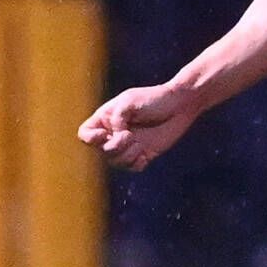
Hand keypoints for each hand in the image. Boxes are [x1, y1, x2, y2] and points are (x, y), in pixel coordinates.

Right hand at [78, 82, 202, 171]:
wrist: (180, 105)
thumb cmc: (154, 99)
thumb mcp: (128, 102)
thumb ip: (115, 119)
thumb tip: (114, 137)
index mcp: (106, 119)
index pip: (85, 134)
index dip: (90, 139)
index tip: (105, 134)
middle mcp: (115, 134)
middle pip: (101, 151)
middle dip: (114, 147)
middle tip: (130, 135)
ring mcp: (129, 145)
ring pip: (116, 162)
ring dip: (127, 155)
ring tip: (139, 144)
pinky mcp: (144, 154)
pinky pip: (132, 168)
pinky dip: (137, 163)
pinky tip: (145, 154)